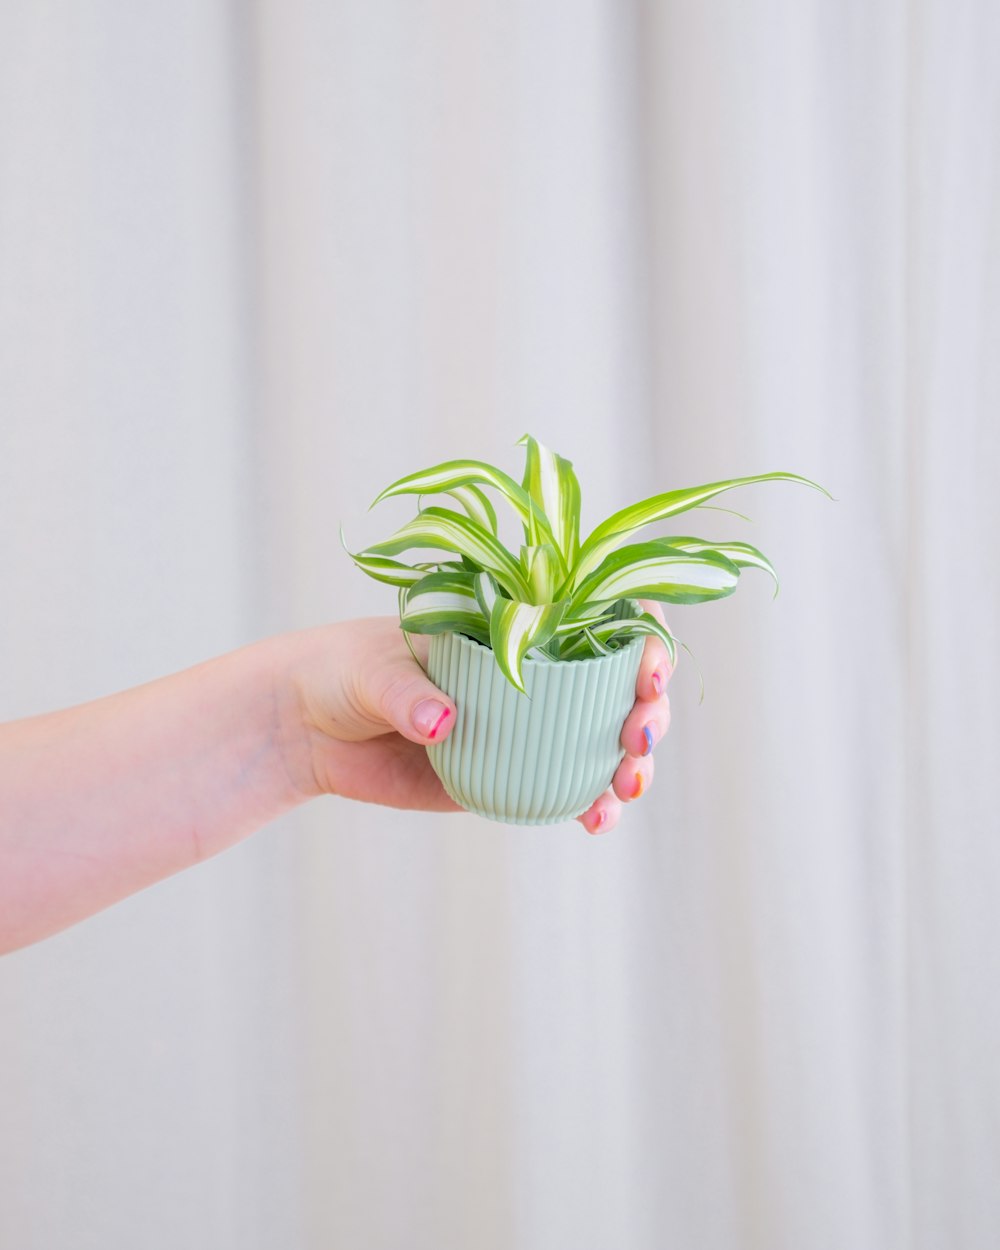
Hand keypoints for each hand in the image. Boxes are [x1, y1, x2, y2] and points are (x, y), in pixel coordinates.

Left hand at [282, 605, 673, 830]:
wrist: (305, 728)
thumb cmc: (340, 670)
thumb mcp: (371, 669)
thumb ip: (407, 692)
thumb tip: (444, 722)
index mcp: (515, 622)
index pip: (600, 615)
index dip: (641, 637)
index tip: (646, 669)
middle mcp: (533, 670)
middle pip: (619, 684)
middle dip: (649, 709)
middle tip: (638, 737)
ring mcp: (526, 725)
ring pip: (604, 740)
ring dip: (633, 764)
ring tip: (624, 788)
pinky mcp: (508, 773)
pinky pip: (564, 787)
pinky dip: (591, 803)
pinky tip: (596, 820)